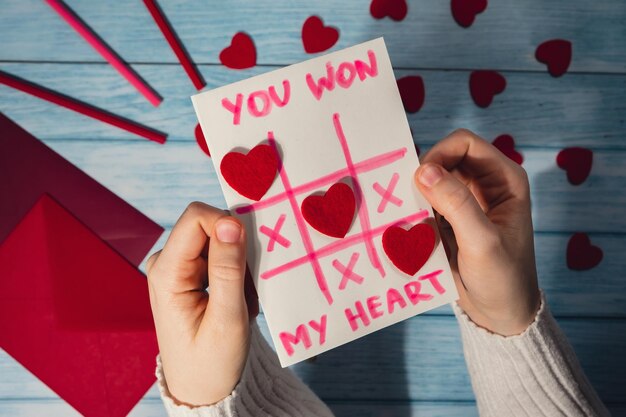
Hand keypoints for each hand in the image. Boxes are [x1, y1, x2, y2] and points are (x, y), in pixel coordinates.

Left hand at [146, 202, 258, 405]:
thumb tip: (231, 222)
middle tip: (247, 291)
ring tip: (242, 303)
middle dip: (237, 251)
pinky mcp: (190, 272)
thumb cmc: (212, 362)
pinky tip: (238, 302)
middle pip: (209, 226)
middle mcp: (167, 262)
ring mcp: (178, 267)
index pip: (196, 218)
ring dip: (240, 267)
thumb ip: (229, 268)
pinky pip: (221, 254)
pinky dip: (237, 274)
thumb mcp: (227, 318)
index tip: (251, 254)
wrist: (203, 389)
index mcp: (166, 272)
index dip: (228, 224)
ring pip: (220, 240)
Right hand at [414, 129, 539, 335]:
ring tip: (404, 213)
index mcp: (504, 179)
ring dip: (415, 193)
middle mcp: (485, 183)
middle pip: (445, 157)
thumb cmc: (503, 279)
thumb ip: (457, 204)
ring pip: (432, 179)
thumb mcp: (482, 242)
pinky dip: (413, 209)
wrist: (500, 314)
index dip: (439, 153)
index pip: (465, 144)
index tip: (418, 179)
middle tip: (404, 197)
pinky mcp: (450, 218)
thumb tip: (424, 170)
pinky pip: (425, 201)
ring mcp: (466, 200)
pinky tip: (407, 226)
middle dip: (423, 173)